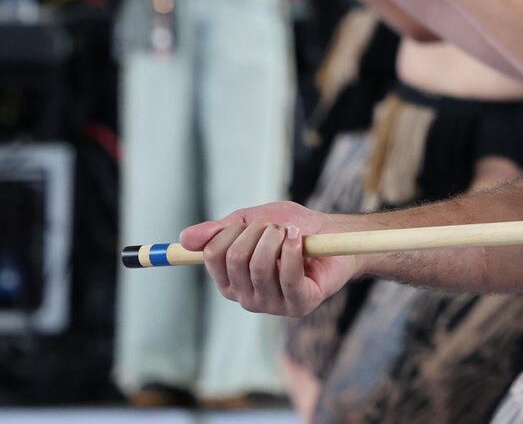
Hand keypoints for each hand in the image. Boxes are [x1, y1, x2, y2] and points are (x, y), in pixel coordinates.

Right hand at [181, 201, 358, 317]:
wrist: (336, 235)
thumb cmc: (294, 228)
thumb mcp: (254, 221)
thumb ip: (221, 230)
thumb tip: (183, 239)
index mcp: (231, 280)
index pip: (212, 255)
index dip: (232, 231)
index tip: (252, 223)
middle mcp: (246, 297)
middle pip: (235, 259)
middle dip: (258, 232)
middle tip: (276, 227)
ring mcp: (272, 305)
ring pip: (260, 266)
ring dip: (278, 238)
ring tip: (292, 232)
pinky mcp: (299, 305)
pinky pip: (288, 277)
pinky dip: (293, 251)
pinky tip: (300, 240)